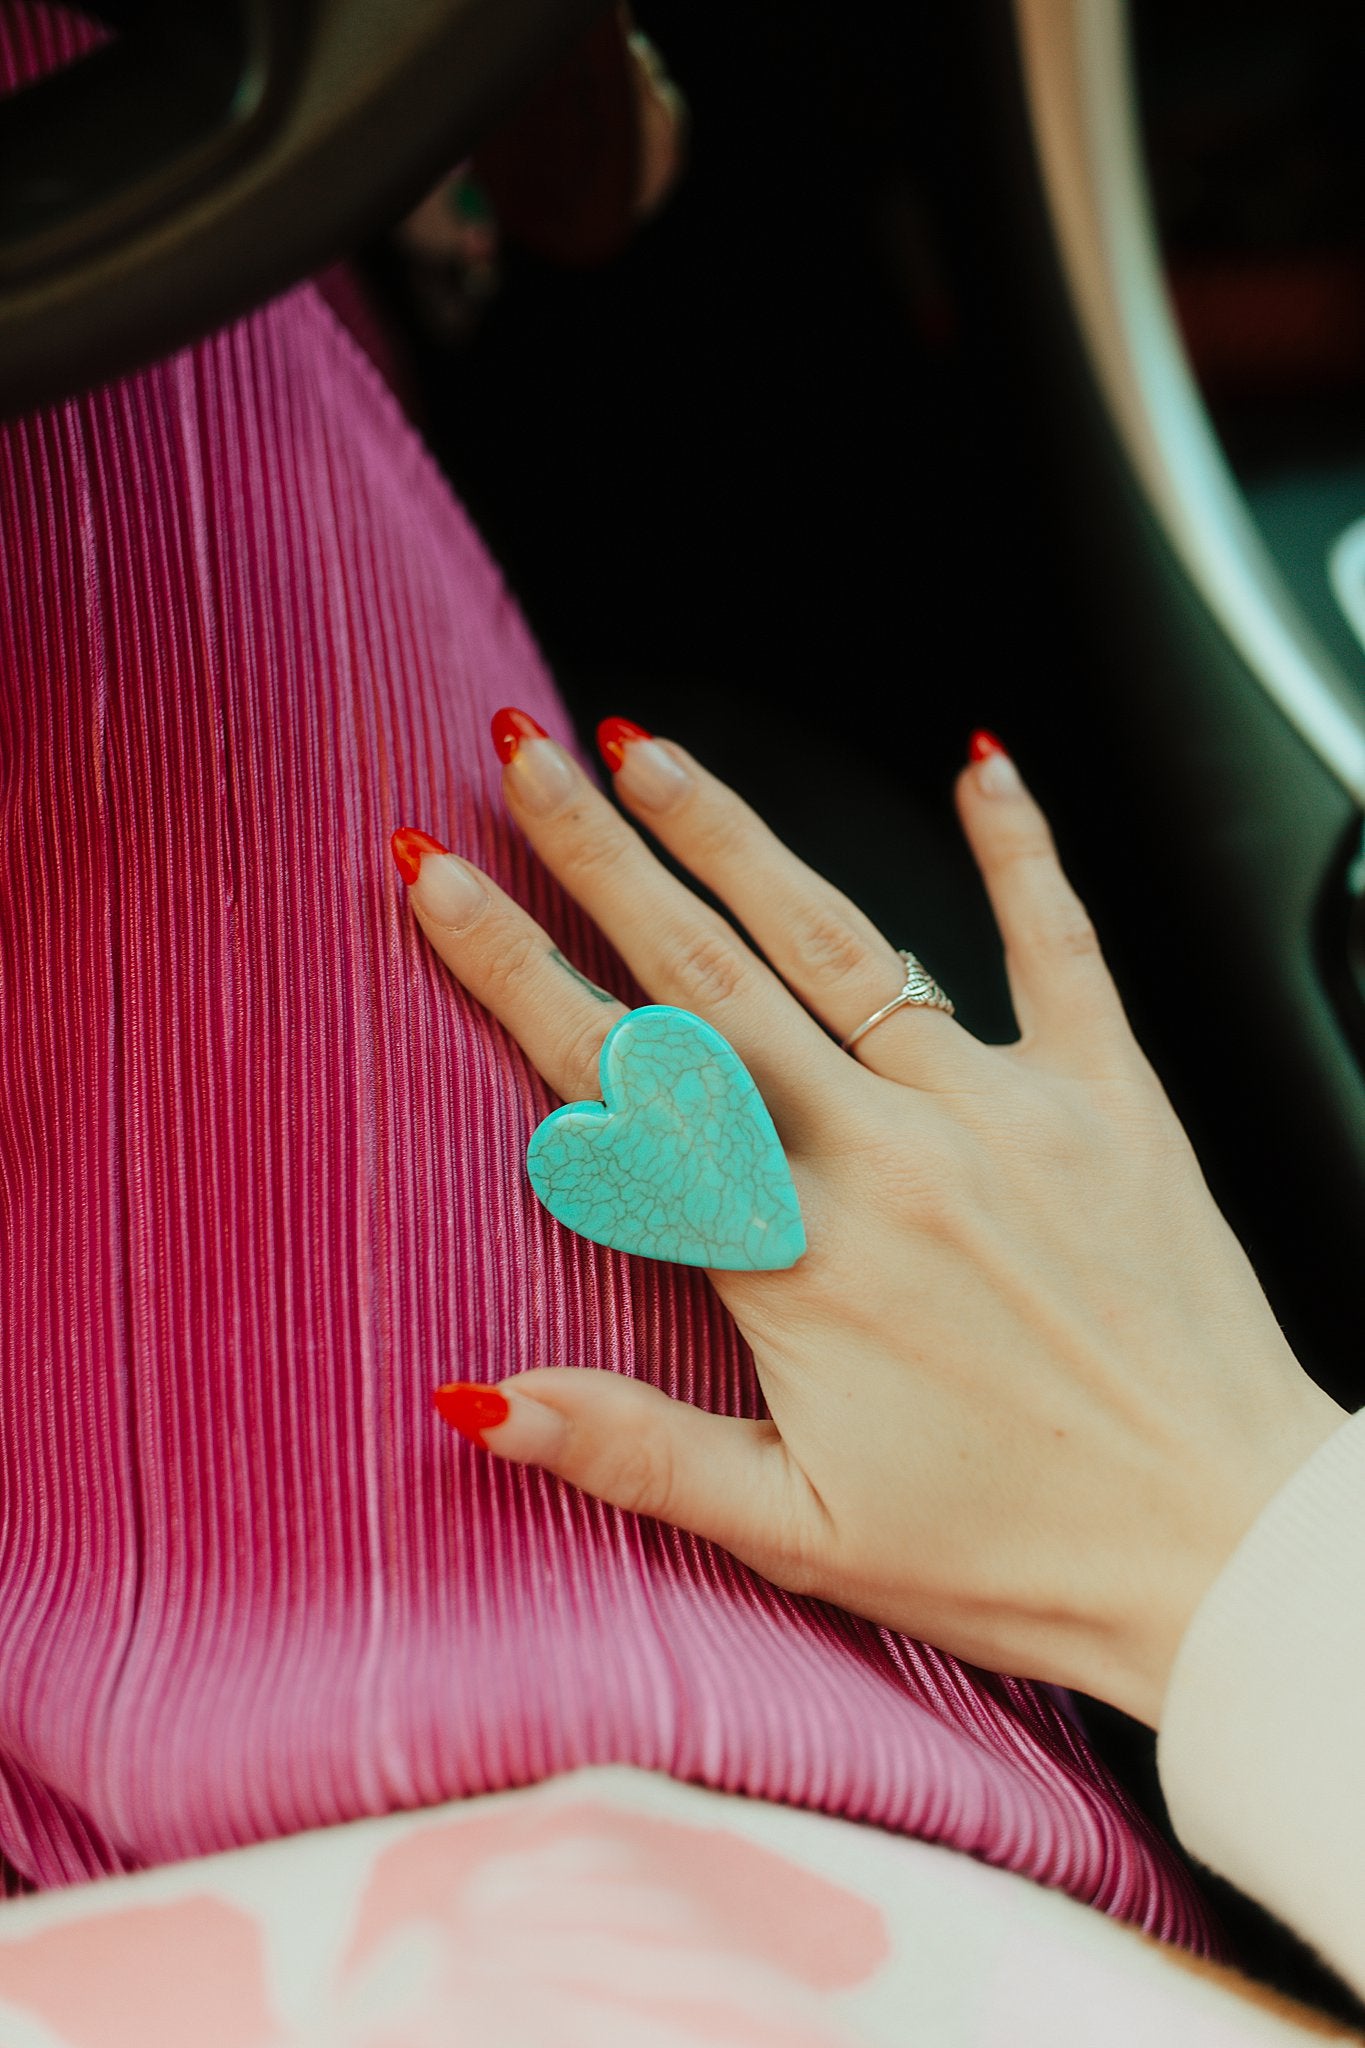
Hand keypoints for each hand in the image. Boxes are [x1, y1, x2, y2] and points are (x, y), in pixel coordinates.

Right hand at [393, 713, 1345, 1727]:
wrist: (1230, 1550)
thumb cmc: (1017, 1558)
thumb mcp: (801, 1534)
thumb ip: (633, 1451)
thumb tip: (478, 1401)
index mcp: (799, 1259)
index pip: (619, 1085)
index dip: (511, 968)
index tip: (438, 874)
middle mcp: (890, 1156)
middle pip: (712, 977)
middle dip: (598, 855)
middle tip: (521, 754)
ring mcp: (1005, 1112)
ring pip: (844, 940)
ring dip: (737, 837)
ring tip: (650, 748)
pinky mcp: (1112, 1100)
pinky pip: (1057, 947)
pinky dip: (1021, 852)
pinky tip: (982, 766)